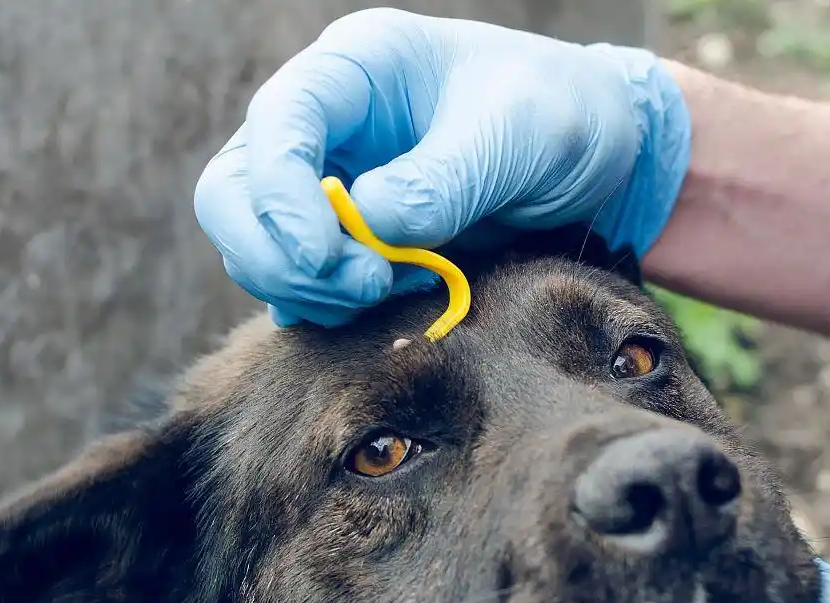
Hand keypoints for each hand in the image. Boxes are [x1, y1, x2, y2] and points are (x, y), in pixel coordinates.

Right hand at [193, 8, 689, 327]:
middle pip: (232, 193)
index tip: (328, 256)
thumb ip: (444, 179)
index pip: (275, 125)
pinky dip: (320, 306)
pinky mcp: (343, 238)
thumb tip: (367, 228)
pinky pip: (295, 280)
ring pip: (255, 245)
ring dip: (306, 287)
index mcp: (355, 69)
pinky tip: (379, 306)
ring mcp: (326, 183)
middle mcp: (324, 124)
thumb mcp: (519, 135)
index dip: (280, 197)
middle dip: (280, 253)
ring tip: (387, 290)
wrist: (596, 156)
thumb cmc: (562, 117)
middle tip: (363, 286)